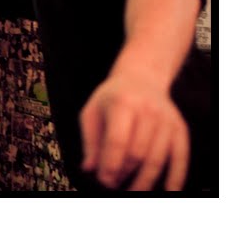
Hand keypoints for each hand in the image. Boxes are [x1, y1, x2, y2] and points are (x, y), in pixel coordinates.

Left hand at [79, 73, 189, 190]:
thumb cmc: (111, 99)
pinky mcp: (179, 129)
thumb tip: (89, 169)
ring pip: (156, 159)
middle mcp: (148, 110)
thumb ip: (90, 141)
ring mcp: (166, 120)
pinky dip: (175, 178)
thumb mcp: (92, 112)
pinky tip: (167, 192)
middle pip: (137, 152)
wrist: (141, 78)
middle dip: (124, 173)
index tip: (103, 180)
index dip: (110, 164)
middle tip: (112, 186)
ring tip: (131, 191)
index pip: (118, 140)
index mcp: (122, 103)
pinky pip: (180, 158)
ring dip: (143, 181)